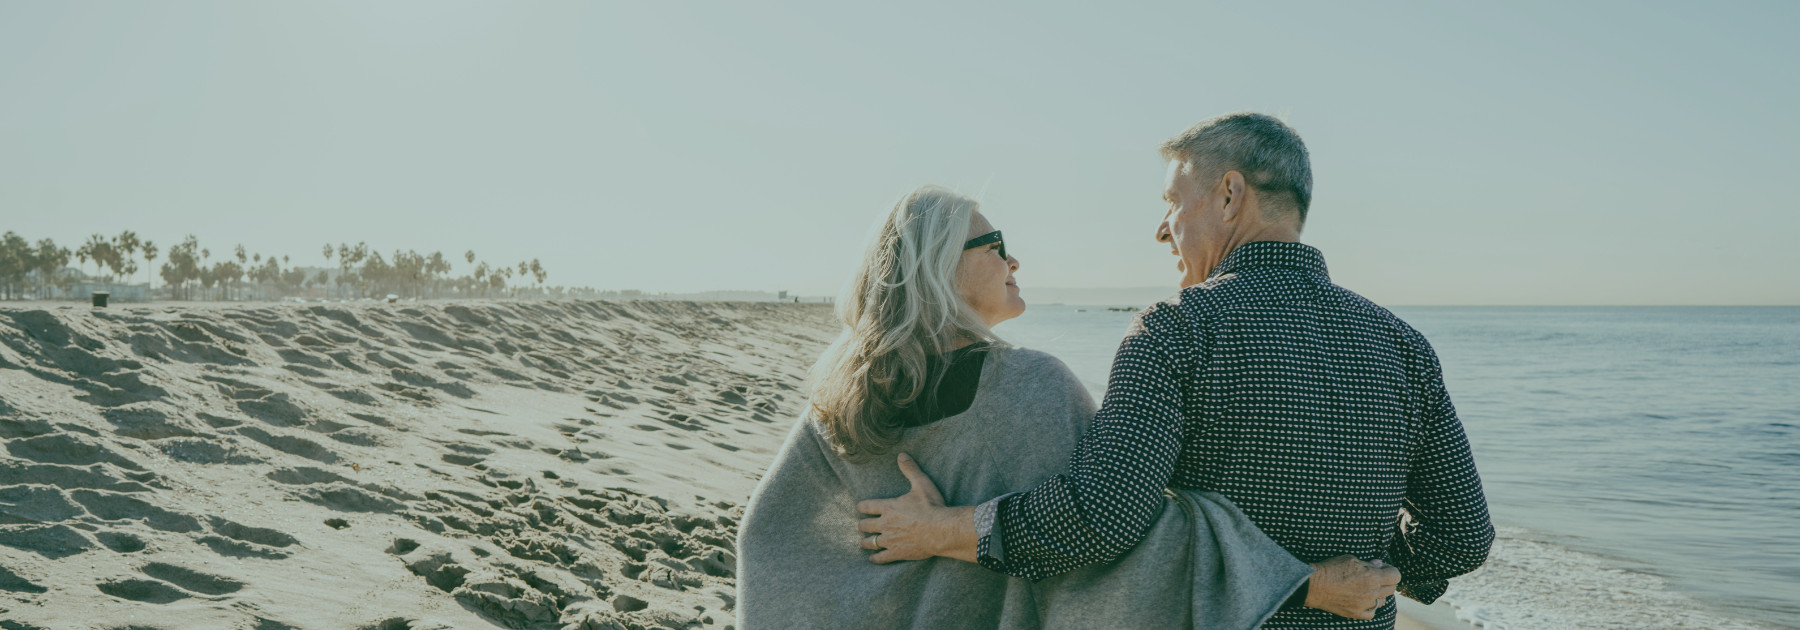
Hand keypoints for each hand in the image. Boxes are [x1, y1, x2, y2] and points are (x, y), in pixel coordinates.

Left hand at [854, 453, 974, 563]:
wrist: (941, 530)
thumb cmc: (932, 506)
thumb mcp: (921, 484)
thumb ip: (910, 470)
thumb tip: (902, 455)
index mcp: (888, 507)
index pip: (866, 506)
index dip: (862, 507)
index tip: (860, 508)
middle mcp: (884, 524)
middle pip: (864, 525)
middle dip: (862, 525)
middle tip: (862, 525)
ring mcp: (889, 540)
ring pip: (869, 542)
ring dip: (865, 542)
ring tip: (864, 542)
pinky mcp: (896, 553)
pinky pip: (880, 558)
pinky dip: (875, 558)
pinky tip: (873, 559)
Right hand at [1305, 555, 1399, 619]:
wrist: (1314, 585)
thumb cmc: (1331, 569)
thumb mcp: (1351, 559)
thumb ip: (1368, 563)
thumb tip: (1379, 564)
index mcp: (1372, 577)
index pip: (1395, 576)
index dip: (1390, 570)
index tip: (1382, 567)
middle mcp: (1371, 592)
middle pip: (1391, 589)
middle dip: (1386, 580)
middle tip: (1376, 576)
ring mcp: (1365, 605)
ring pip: (1382, 601)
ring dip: (1378, 594)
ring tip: (1367, 588)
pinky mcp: (1356, 613)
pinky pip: (1372, 613)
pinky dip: (1370, 607)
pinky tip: (1363, 600)